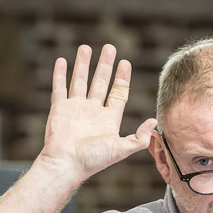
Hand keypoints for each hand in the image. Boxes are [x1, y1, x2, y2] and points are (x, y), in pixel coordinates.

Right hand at [42, 44, 156, 179]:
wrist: (66, 165)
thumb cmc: (93, 160)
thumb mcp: (121, 149)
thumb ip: (139, 137)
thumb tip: (153, 121)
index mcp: (108, 119)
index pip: (118, 93)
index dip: (122, 78)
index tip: (125, 62)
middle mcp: (93, 112)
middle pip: (100, 82)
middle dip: (105, 65)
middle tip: (109, 47)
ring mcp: (75, 109)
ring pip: (80, 81)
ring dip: (82, 64)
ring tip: (85, 47)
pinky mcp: (59, 109)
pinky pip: (59, 88)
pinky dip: (60, 74)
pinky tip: (62, 61)